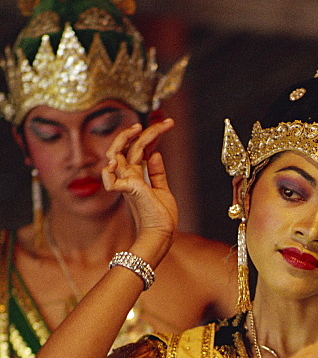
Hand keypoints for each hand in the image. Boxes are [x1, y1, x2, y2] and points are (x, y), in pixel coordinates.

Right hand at [102, 119, 177, 262]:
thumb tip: (156, 154)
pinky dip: (111, 171)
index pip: (139, 149)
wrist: (161, 234)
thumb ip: (157, 173)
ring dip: (124, 139)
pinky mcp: (129, 190)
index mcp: (136, 176)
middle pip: (125, 147)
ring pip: (115, 154)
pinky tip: (120, 161)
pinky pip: (112, 179)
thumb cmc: (161, 217)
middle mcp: (129, 177)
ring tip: (138, 129)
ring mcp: (127, 183)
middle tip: (157, 122)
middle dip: (137, 132)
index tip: (167, 124)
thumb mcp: (162, 190)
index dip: (151, 134)